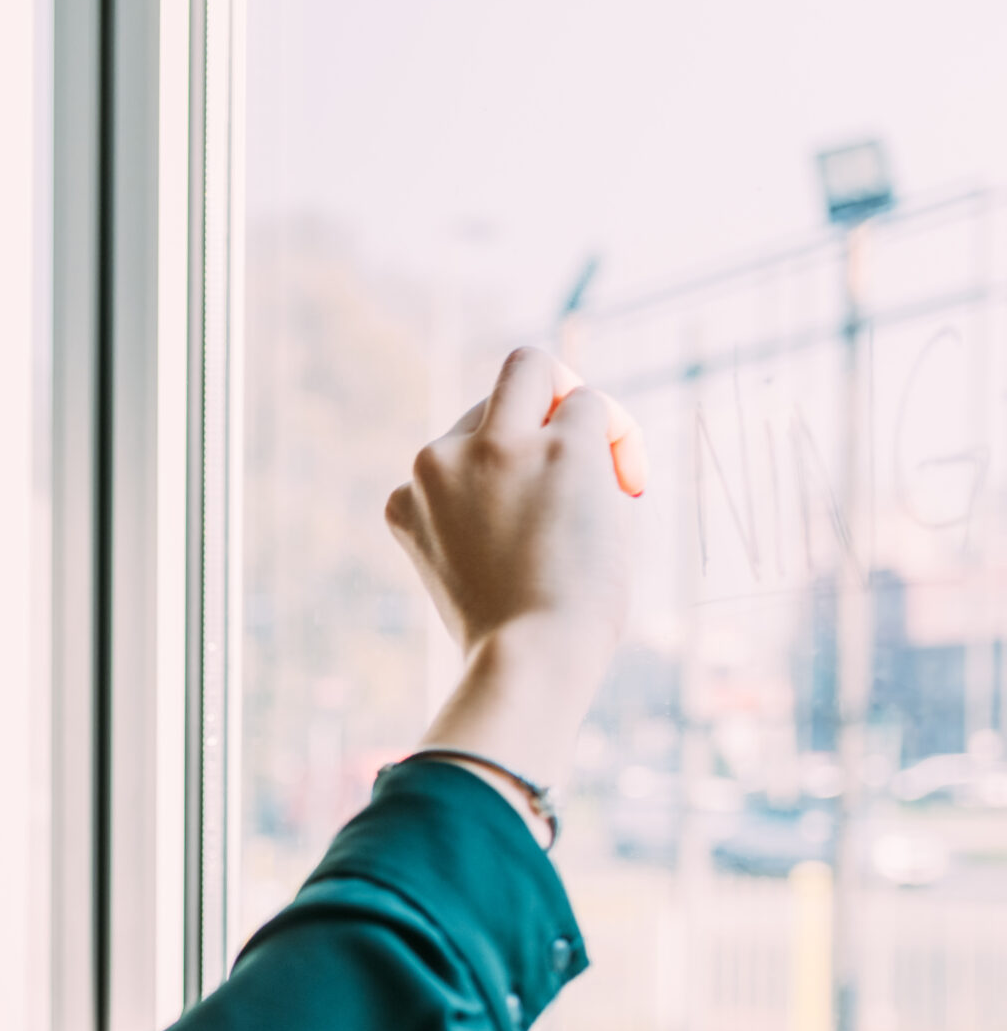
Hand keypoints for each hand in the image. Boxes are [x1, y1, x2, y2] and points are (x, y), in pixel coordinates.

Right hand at [385, 347, 644, 814]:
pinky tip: (624, 485)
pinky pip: (592, 404)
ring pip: (535, 369)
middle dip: (538, 415)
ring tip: (606, 478)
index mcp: (406, 499)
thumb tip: (544, 446)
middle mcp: (437, 462)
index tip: (531, 514)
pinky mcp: (555, 447)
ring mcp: (494, 449)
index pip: (458, 448)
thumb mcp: (470, 566)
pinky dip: (617, 439)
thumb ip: (484, 511)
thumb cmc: (513, 634)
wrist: (529, 661)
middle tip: (577, 471)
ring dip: (577, 418)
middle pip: (493, 394)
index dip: (506, 468)